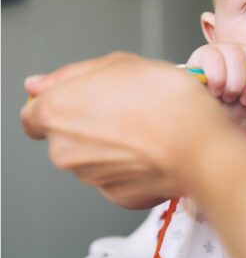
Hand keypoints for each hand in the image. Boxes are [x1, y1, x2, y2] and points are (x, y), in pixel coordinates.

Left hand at [21, 52, 245, 208]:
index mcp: (56, 112)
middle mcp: (64, 149)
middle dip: (91, 123)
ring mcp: (90, 176)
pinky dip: (132, 166)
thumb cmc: (166, 100)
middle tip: (128, 107)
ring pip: (93, 157)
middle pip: (66, 135)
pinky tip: (153, 149)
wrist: (200, 143)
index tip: (83, 99)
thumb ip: (72, 74)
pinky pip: (118, 177)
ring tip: (148, 126)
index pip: (33, 113)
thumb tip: (38, 84)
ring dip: (113, 144)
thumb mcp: (120, 62)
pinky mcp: (117, 195)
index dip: (59, 103)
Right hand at [187, 43, 245, 118]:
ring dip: (234, 87)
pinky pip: (217, 64)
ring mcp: (224, 48)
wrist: (200, 104)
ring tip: (227, 96)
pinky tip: (215, 91)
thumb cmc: (226, 102)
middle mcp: (244, 50)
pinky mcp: (205, 52)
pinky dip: (218, 82)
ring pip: (238, 62)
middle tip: (242, 100)